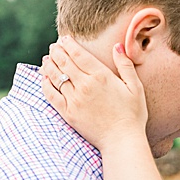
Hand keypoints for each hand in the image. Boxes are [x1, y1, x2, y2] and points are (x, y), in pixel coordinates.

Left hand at [40, 36, 148, 150]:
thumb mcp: (135, 87)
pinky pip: (51, 94)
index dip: (69, 44)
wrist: (122, 140)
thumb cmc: (132, 114)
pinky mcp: (67, 112)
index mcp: (101, 77)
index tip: (65, 38)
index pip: (79, 54)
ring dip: (48, 64)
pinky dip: (45, 83)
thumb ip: (125, 65)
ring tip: (47, 58)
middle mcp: (84, 85)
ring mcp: (74, 99)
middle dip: (57, 51)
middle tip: (54, 46)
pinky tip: (44, 78)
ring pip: (55, 76)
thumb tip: (117, 46)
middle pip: (64, 62)